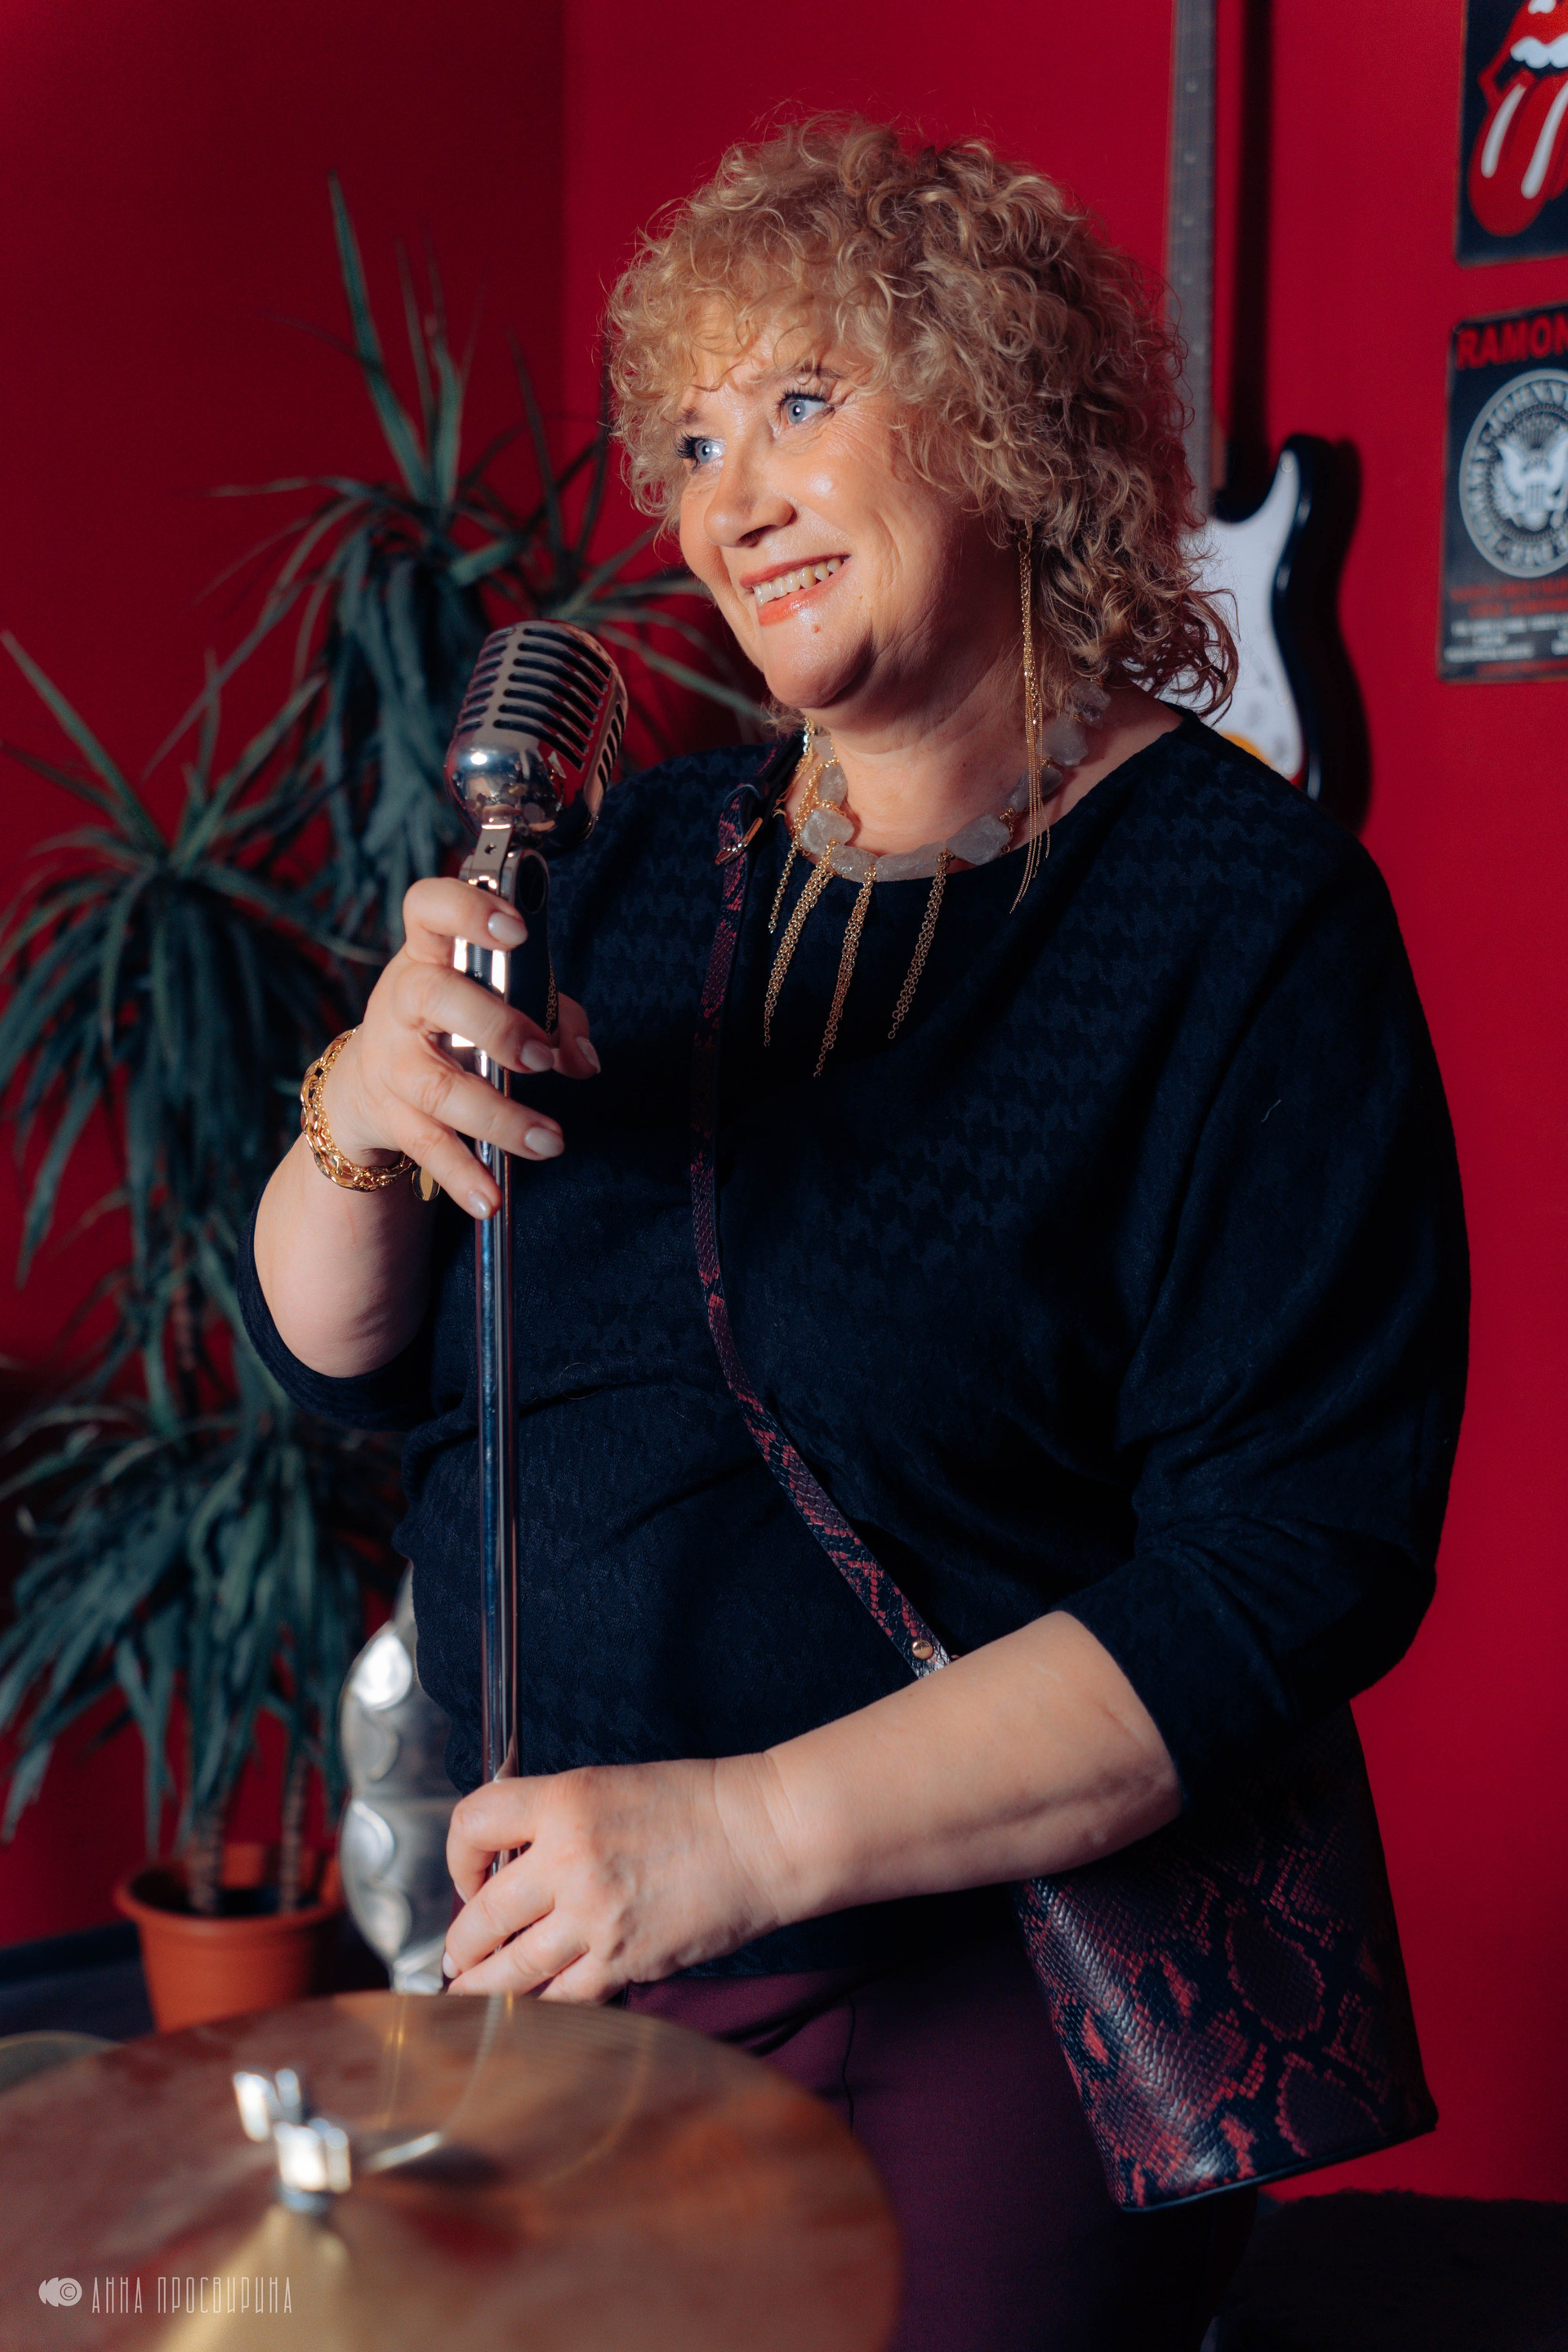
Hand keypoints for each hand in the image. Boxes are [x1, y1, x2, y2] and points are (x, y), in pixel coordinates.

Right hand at [323, 876, 600, 1219]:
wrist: (369, 1083)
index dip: (468, 910)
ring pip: (439, 1087)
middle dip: (494, 1025)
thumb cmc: (454, 1022)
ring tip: (550, 1141)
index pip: (428, 907)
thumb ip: (553, 1014)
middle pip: (434, 997)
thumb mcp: (497, 999)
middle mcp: (402, 1001)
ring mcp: (392, 1061)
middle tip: (541, 1057)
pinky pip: (428, 1147)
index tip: (515, 930)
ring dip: (499, 1117)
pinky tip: (491, 1198)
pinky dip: (463, 1176)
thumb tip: (584, 1058)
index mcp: (429, 953)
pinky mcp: (393, 1116)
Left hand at [442, 1757, 790, 2001]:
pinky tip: (529, 2005)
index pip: (473, 1824)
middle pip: (479, 1916)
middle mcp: (568, 1858)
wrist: (763, 1836)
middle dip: (460, 1943)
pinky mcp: (621, 1961)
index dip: (457, 1856)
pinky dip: (539, 2004)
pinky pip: (560, 1997)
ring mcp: (593, 1916)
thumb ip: (555, 1819)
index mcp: (564, 1801)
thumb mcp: (610, 1785)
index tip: (468, 1876)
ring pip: (509, 1970)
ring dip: (480, 1985)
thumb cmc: (696, 1804)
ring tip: (467, 1992)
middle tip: (458, 1953)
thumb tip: (509, 1862)